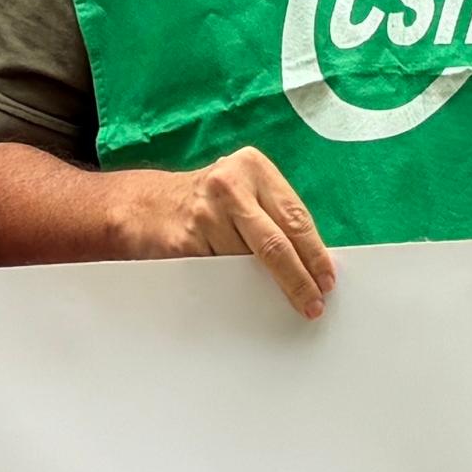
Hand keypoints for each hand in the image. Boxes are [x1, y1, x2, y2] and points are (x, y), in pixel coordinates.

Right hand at [144, 148, 335, 318]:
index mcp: (252, 166)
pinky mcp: (185, 243)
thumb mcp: (243, 192)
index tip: (327, 281)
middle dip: (299, 280)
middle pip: (276, 243)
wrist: (143, 206)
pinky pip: (220, 276)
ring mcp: (204, 213)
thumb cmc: (208, 203)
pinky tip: (241, 297)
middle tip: (313, 304)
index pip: (296, 218)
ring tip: (278, 304)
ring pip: (247, 264)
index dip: (315, 254)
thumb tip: (312, 263)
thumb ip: (274, 216)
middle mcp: (229, 184)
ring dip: (265, 289)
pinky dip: (236, 291)